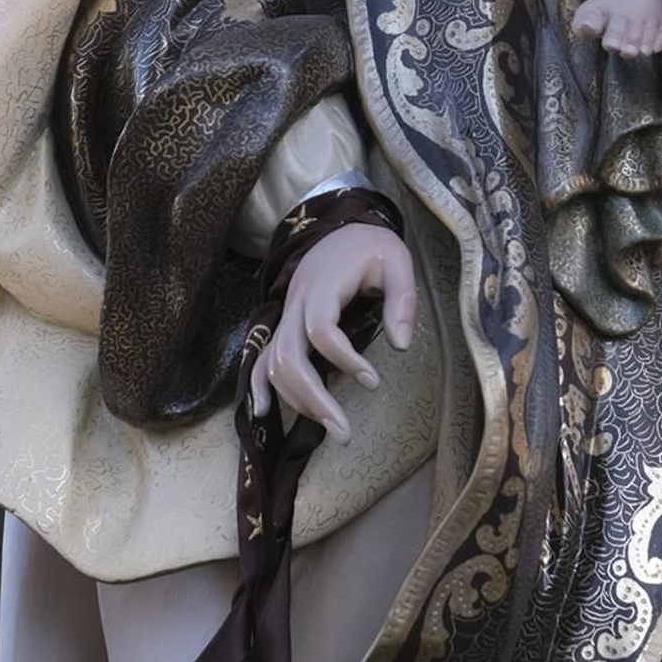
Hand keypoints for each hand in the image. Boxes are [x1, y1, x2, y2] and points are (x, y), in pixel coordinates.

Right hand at [248, 223, 416, 443]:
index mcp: (322, 286)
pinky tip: (263, 411)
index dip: (344, 359)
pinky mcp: (285, 324)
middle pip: (288, 356)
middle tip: (344, 433)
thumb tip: (400, 345)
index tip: (374, 381)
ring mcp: (286, 314)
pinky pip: (262, 357)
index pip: (320, 330)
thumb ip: (402, 301)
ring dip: (297, 400)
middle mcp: (296, 302)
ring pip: (274, 363)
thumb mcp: (397, 261)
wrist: (344, 228)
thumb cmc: (372, 247)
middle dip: (313, 399)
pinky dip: (259, 384)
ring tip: (332, 428)